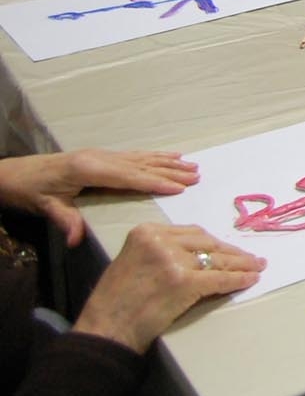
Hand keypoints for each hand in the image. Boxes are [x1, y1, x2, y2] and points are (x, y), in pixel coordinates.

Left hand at [0, 150, 198, 246]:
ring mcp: (102, 154)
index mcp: (88, 168)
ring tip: (192, 166)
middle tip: (196, 177)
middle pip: (141, 165)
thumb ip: (65, 220)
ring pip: (142, 159)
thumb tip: (76, 240)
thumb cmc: (31, 190)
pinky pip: (135, 156)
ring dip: (168, 163)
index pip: (128, 177)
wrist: (15, 174)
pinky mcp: (102, 156)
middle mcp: (100, 158)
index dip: (155, 182)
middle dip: (170, 171)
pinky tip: (170, 156)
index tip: (179, 187)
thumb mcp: (46, 207)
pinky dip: (155, 156)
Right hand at [72, 224, 262, 352]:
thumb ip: (160, 251)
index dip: (213, 243)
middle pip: (207, 243)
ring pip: (216, 259)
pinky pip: (219, 278)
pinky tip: (251, 279)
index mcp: (146, 232)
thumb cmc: (115, 301)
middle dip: (230, 252)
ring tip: (257, 266)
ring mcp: (173, 260)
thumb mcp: (132, 261)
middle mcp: (160, 241)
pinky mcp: (184, 282)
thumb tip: (195, 253)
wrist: (105, 328)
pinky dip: (238, 279)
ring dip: (240, 264)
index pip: (191, 233)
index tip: (228, 249)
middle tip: (250, 258)